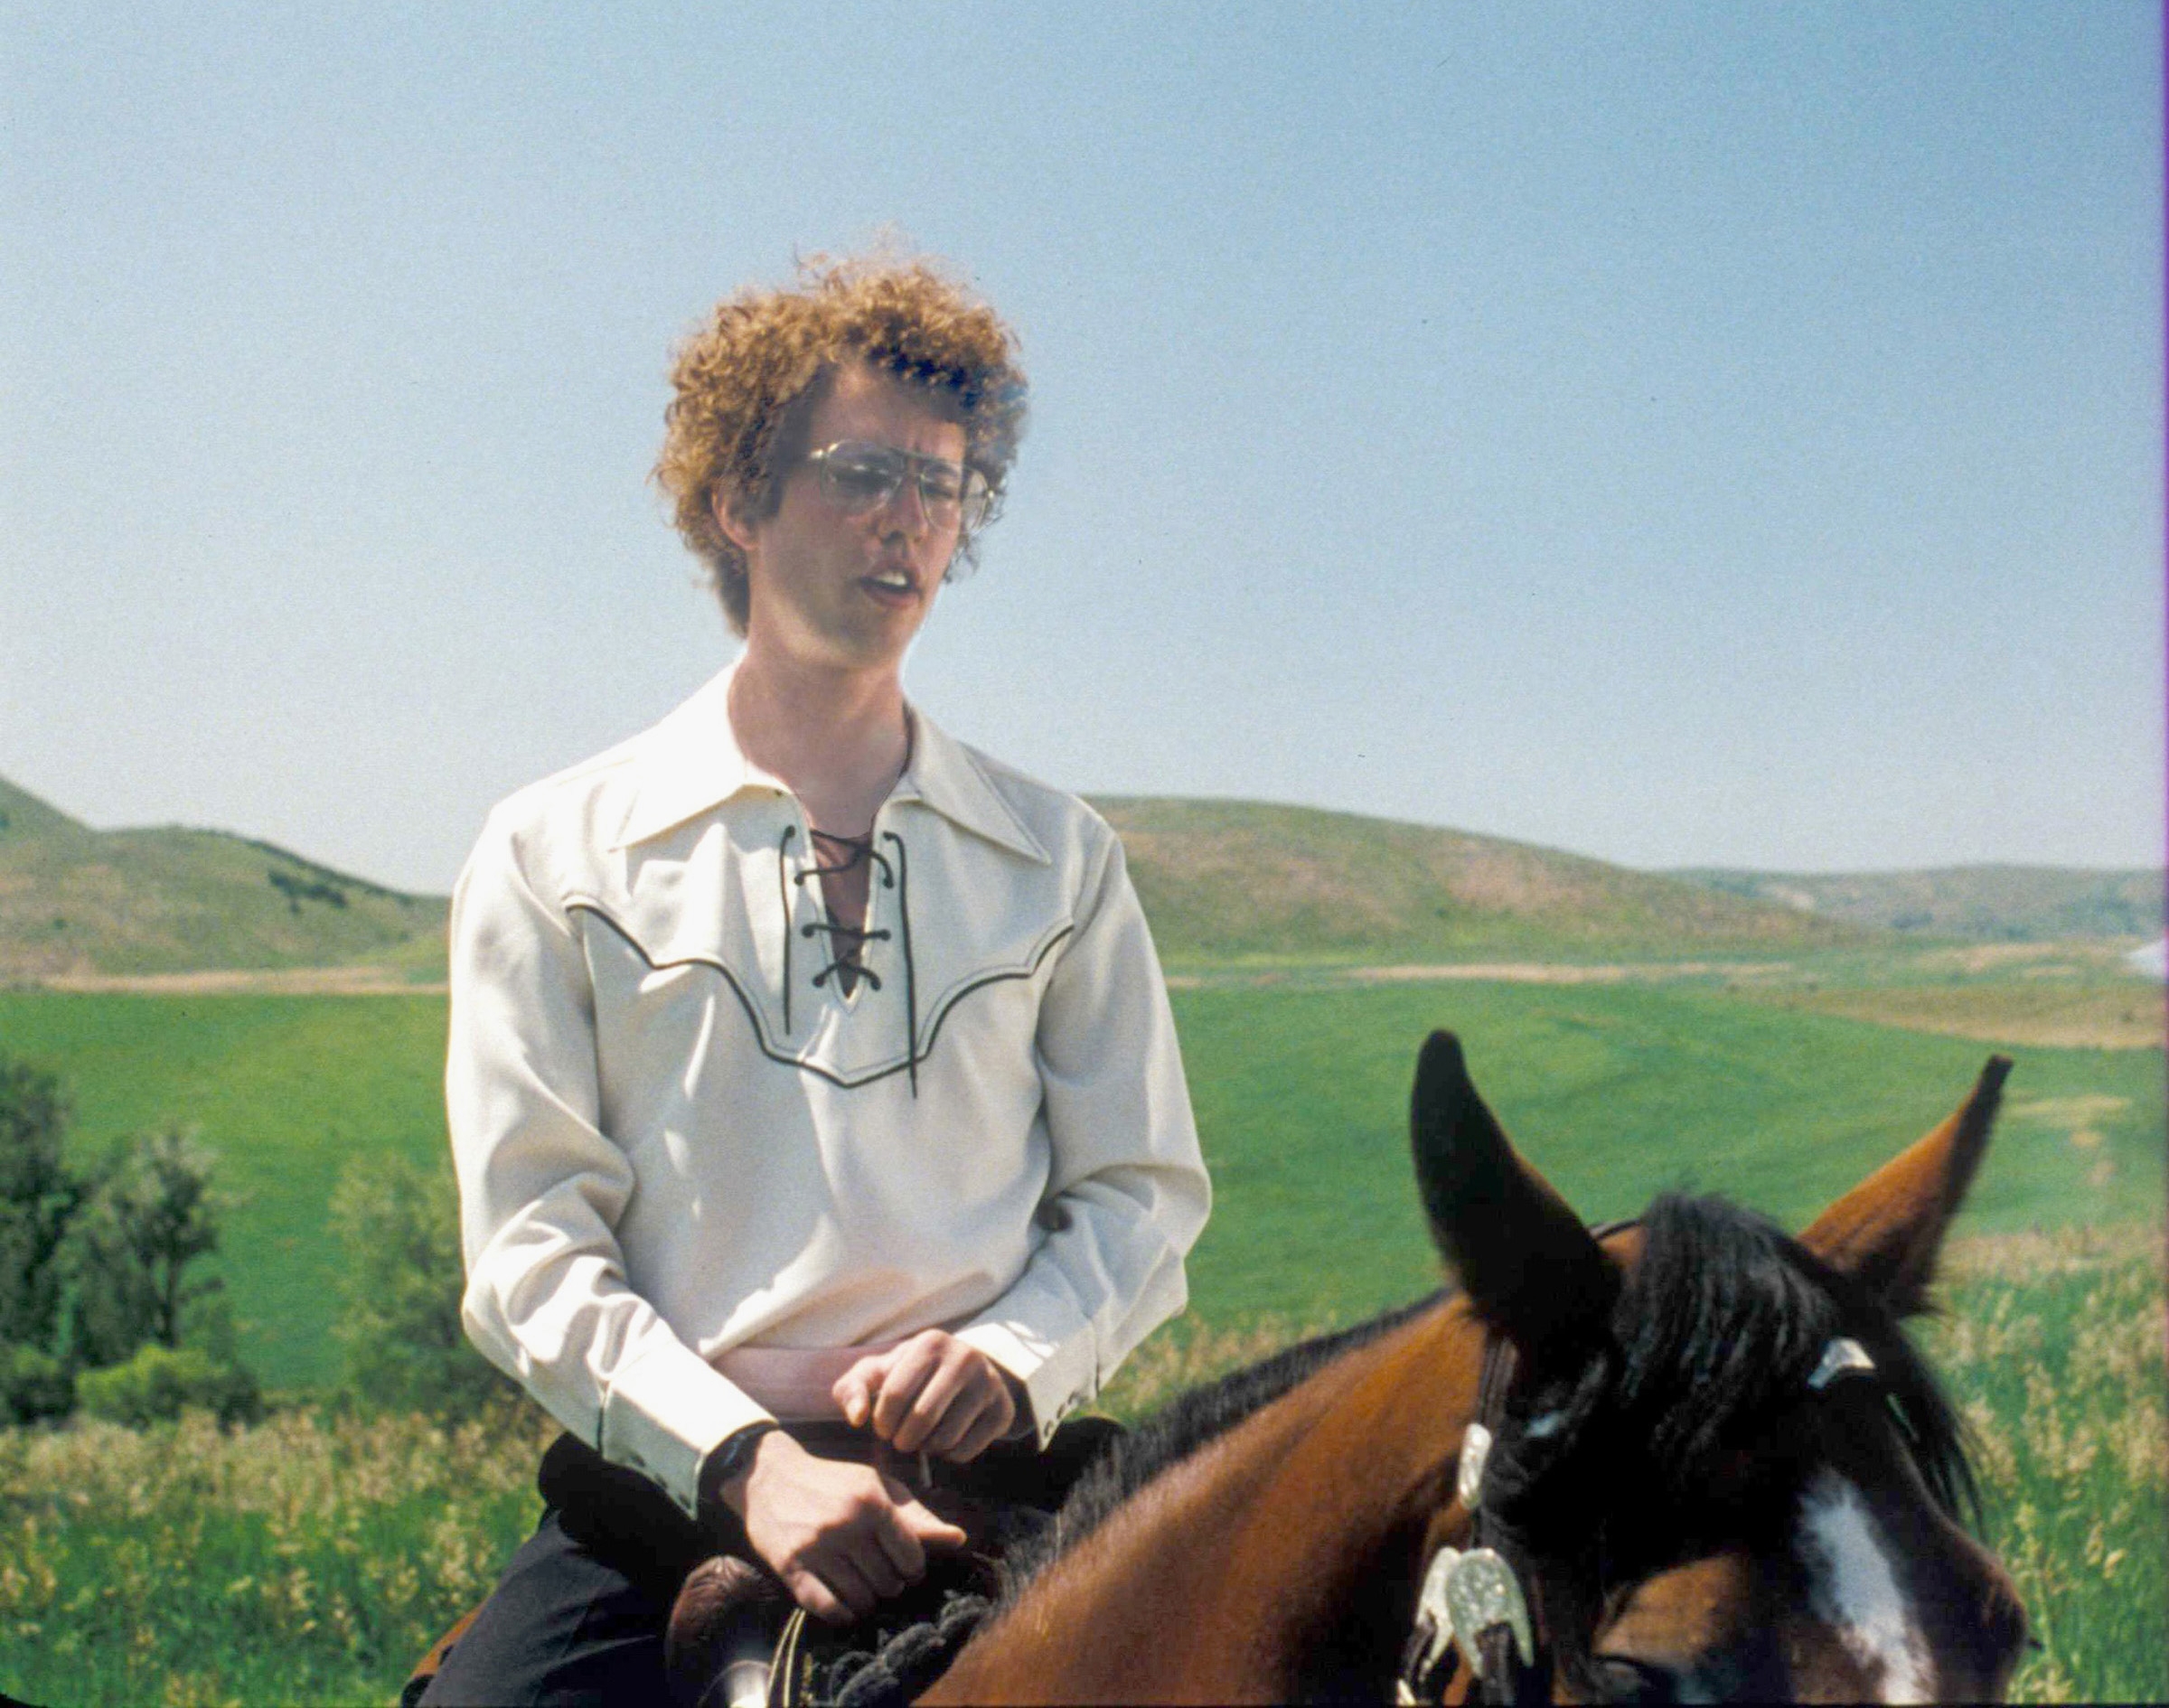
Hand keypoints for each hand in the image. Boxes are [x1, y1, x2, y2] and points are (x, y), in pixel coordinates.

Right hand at [719, 1430, 967, 1623]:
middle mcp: (846, 1524)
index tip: (905, 1566)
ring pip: (861, 1599)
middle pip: (888, 1582)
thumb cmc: (833, 1482)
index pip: (912, 1557)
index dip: (913, 1568)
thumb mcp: (877, 1486)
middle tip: (881, 1575)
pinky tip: (844, 1604)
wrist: (770, 1476)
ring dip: (867, 1601)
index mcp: (872, 1501)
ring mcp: (817, 1547)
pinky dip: (842, 1614)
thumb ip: (917, 1515)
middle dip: (890, 1584)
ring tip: (863, 1587)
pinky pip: (828, 1608)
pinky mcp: (791, 1567)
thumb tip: (959, 1539)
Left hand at [831, 1330, 1020, 1460]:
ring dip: (926, 1449)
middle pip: (922, 1418)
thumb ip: (851, 1390)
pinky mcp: (1003, 1410)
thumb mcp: (876, 1374)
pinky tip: (944, 1443)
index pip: (895, 1394)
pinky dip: (949, 1456)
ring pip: (946, 1437)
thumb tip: (858, 1418)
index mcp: (930, 1343)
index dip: (882, 1422)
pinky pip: (967, 1449)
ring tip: (921, 1441)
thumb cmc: (909, 1375)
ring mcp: (989, 1383)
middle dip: (903, 1440)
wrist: (964, 1374)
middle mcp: (965, 1357)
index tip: (883, 1429)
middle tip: (901, 1441)